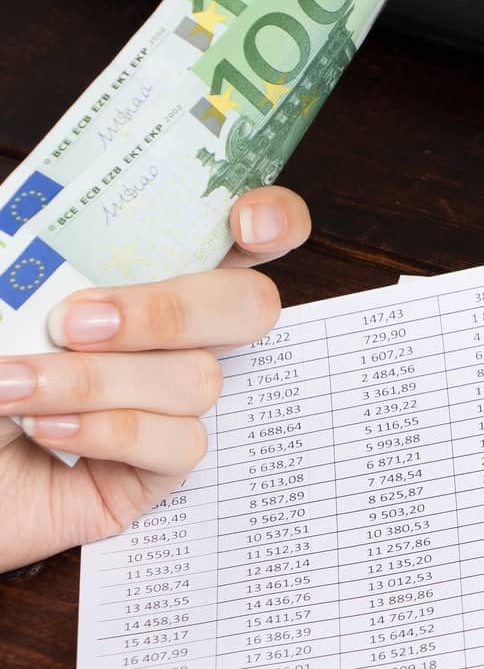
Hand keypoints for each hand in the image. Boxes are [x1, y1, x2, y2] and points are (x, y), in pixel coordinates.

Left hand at [0, 187, 311, 573]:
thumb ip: (24, 240)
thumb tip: (42, 196)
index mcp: (134, 273)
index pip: (241, 235)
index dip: (271, 220)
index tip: (243, 227)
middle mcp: (164, 337)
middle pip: (248, 305)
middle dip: (170, 310)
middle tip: (75, 321)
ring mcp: (165, 405)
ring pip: (199, 379)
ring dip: (97, 381)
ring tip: (14, 391)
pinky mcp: (153, 472)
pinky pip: (179, 443)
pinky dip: (107, 432)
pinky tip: (47, 433)